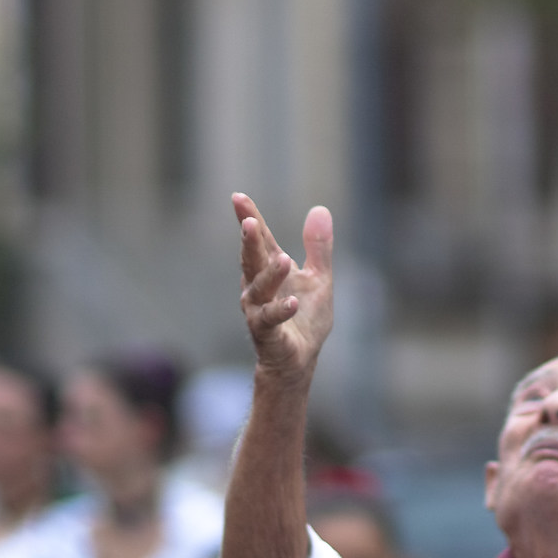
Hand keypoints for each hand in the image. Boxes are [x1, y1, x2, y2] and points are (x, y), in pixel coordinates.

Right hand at [234, 195, 333, 379]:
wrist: (299, 360)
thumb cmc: (304, 318)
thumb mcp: (319, 278)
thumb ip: (318, 247)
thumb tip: (319, 209)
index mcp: (272, 270)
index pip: (261, 241)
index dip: (250, 218)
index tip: (238, 197)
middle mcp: (259, 287)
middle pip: (253, 260)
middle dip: (250, 241)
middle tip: (249, 221)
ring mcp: (259, 309)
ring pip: (259, 288)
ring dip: (270, 274)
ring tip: (284, 260)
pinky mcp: (267, 332)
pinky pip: (271, 319)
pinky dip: (281, 310)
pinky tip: (293, 302)